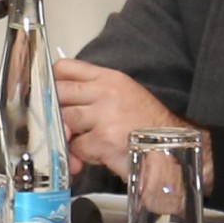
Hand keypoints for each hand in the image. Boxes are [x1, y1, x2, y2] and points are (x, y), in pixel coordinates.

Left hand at [56, 59, 185, 176]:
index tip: (50, 94)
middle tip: (64, 123)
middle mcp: (106, 92)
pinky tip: (99, 154)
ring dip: (71, 135)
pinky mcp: (103, 140)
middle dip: (56, 110)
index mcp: (110, 78)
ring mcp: (104, 116)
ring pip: (65, 120)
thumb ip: (94, 94)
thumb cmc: (147, 125)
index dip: (53, 82)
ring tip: (87, 140)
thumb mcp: (124, 95)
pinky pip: (76, 146)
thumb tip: (59, 102)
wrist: (173, 148)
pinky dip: (82, 154)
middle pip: (59, 93)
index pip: (66, 67)